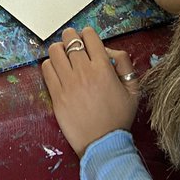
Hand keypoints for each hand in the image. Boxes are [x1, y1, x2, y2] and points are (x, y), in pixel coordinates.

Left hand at [42, 27, 139, 157]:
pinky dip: (50, 65)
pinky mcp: (57, 95)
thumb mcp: (133, 90)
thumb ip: (125, 64)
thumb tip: (109, 50)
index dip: (88, 35)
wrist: (103, 145)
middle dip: (72, 38)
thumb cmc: (118, 119)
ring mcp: (68, 83)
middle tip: (74, 46)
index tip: (88, 41)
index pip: (89, 35)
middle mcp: (84, 72)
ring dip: (59, 50)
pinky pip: (46, 68)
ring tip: (64, 58)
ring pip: (55, 51)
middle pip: (70, 38)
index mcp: (103, 68)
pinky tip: (57, 71)